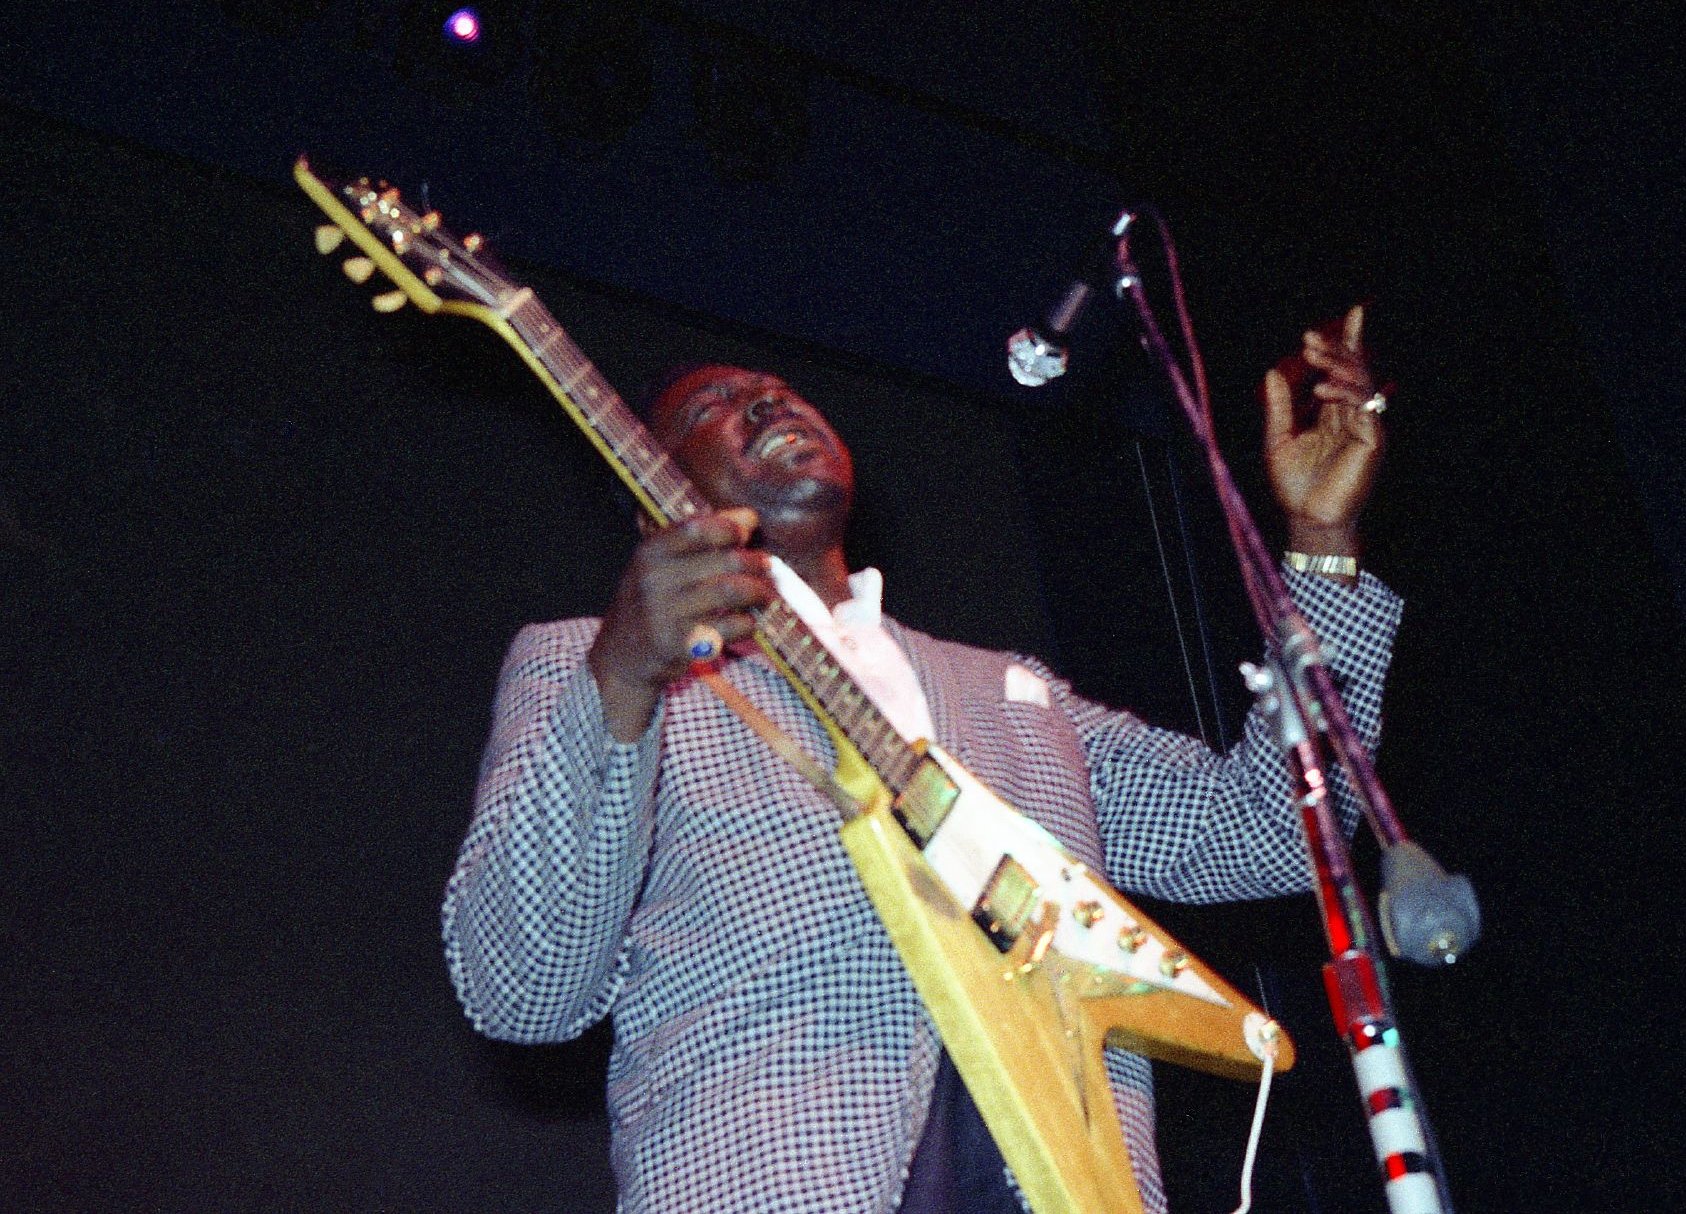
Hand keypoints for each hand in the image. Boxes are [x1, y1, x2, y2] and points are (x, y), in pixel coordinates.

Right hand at [588, 507, 774, 739]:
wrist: (621, 656)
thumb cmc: (652, 602)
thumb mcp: (662, 563)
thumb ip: (703, 537)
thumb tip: (748, 516)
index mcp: (651, 551)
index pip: (699, 529)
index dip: (731, 529)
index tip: (745, 535)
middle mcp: (655, 579)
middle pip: (726, 560)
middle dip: (756, 563)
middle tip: (768, 568)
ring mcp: (665, 613)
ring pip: (732, 591)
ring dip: (758, 592)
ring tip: (765, 595)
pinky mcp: (680, 644)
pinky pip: (730, 626)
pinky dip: (747, 623)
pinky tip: (747, 622)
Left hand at [1262, 304, 1383, 557]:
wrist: (1306, 520)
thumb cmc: (1294, 486)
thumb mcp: (1278, 438)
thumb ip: (1279, 406)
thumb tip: (1273, 370)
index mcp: (1334, 414)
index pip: (1344, 371)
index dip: (1349, 342)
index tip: (1352, 312)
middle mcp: (1353, 417)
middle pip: (1354, 371)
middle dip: (1335, 349)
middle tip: (1309, 338)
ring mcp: (1365, 427)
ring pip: (1361, 383)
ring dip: (1338, 364)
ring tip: (1313, 353)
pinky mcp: (1372, 441)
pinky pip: (1363, 407)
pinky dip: (1344, 393)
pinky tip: (1322, 389)